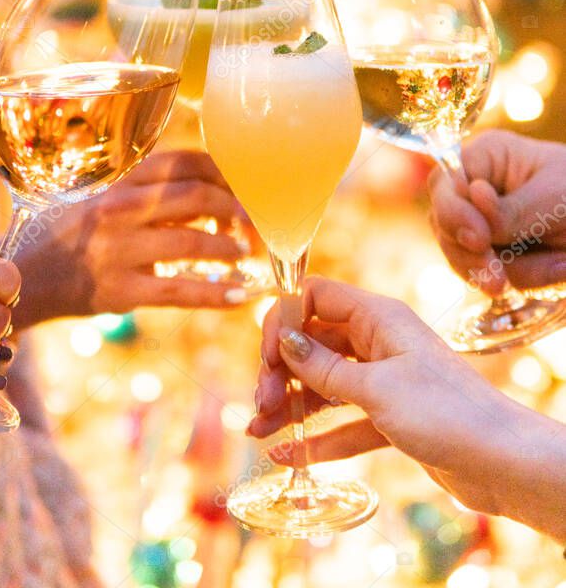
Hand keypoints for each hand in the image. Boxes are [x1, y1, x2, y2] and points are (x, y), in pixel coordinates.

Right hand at [15, 150, 252, 326]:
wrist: (23, 279)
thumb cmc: (70, 235)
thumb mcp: (102, 202)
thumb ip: (149, 197)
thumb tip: (213, 198)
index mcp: (118, 182)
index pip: (183, 161)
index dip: (223, 171)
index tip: (244, 186)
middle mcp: (119, 210)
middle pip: (197, 196)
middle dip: (236, 209)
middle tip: (254, 223)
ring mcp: (119, 252)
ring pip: (194, 242)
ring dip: (231, 248)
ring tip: (246, 253)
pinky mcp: (121, 292)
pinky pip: (182, 291)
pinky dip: (218, 294)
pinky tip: (242, 295)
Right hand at [249, 277, 539, 518]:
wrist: (501, 461)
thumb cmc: (444, 412)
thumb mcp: (376, 388)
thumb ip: (324, 366)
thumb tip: (284, 338)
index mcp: (377, 317)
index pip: (315, 297)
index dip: (284, 320)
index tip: (268, 358)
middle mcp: (378, 342)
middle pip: (313, 343)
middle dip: (282, 370)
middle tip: (262, 404)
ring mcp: (383, 379)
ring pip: (324, 384)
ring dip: (291, 405)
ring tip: (258, 430)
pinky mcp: (390, 416)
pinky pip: (342, 421)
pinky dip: (316, 437)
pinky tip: (286, 455)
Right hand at [428, 131, 565, 292]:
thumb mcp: (554, 196)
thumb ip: (511, 208)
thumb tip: (472, 198)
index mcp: (486, 156)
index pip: (445, 182)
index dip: (453, 212)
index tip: (479, 239)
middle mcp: (475, 187)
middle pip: (444, 224)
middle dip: (472, 255)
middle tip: (498, 280)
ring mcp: (482, 221)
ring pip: (465, 256)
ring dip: (512, 269)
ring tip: (560, 264)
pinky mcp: (497, 250)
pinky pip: (494, 274)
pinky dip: (529, 276)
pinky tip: (560, 264)